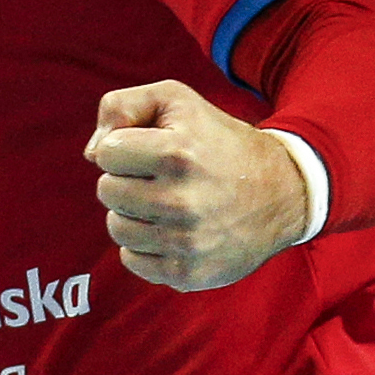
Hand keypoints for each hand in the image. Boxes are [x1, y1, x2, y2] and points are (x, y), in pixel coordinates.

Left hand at [85, 80, 310, 291]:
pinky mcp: (188, 273)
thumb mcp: (176, 100)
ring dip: (133, 213)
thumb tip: (92, 153)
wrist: (283, 192)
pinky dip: (144, 246)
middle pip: (107, 191)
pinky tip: (171, 230)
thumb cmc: (218, 142)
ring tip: (166, 202)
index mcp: (176, 154)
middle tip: (160, 177)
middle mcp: (180, 201)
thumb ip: (121, 107)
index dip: (124, 147)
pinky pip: (132, 260)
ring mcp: (185, 242)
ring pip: (117, 227)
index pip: (106, 153)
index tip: (151, 149)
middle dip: (127, 180)